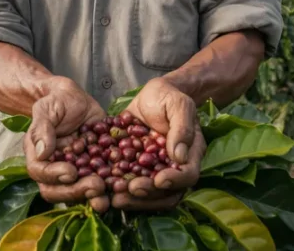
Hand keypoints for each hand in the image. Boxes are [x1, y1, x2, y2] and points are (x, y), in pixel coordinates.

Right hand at [22, 77, 108, 211]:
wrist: (76, 98)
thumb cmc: (57, 102)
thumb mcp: (46, 109)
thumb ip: (42, 129)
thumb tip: (43, 153)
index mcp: (39, 158)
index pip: (41, 173)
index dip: (54, 176)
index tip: (70, 172)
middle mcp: (56, 170)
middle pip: (60, 190)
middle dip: (78, 191)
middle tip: (95, 185)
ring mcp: (77, 171)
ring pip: (81, 191)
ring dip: (95, 195)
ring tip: (108, 192)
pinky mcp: (96, 168)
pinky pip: (102, 180)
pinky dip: (112, 184)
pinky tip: (123, 182)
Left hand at [111, 77, 205, 209]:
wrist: (151, 95)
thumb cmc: (169, 97)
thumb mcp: (178, 105)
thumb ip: (182, 128)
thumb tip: (179, 156)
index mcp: (189, 154)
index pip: (188, 175)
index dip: (175, 181)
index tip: (159, 180)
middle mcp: (173, 168)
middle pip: (166, 193)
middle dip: (148, 194)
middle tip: (129, 190)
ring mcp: (154, 170)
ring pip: (148, 194)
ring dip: (132, 198)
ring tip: (114, 194)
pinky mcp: (135, 169)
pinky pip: (128, 183)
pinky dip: (117, 186)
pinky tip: (103, 183)